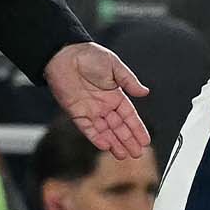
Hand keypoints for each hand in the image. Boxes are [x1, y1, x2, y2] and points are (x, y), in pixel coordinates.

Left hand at [43, 42, 150, 160]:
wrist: (64, 54)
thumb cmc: (88, 55)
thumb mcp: (114, 66)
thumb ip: (129, 81)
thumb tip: (145, 92)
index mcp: (115, 94)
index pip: (129, 116)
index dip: (137, 128)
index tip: (145, 140)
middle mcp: (103, 105)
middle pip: (118, 126)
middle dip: (128, 140)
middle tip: (136, 153)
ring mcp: (90, 110)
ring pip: (105, 131)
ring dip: (114, 142)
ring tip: (123, 154)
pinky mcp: (76, 112)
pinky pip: (87, 128)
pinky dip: (96, 137)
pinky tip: (105, 145)